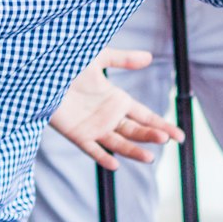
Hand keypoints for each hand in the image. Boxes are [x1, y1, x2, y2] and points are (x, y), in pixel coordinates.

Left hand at [47, 47, 183, 170]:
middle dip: (151, 135)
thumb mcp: (99, 59)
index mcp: (117, 100)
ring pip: (119, 143)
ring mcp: (94, 127)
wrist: (42, 73)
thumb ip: (123, 59)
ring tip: (150, 157)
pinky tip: (115, 165)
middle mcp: (109, 117)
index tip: (179, 136)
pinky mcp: (77, 134)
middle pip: (135, 131)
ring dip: (134, 150)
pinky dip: (103, 157)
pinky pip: (92, 149)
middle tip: (166, 139)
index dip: (162, 125)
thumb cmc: (68, 64)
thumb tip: (149, 56)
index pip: (145, 116)